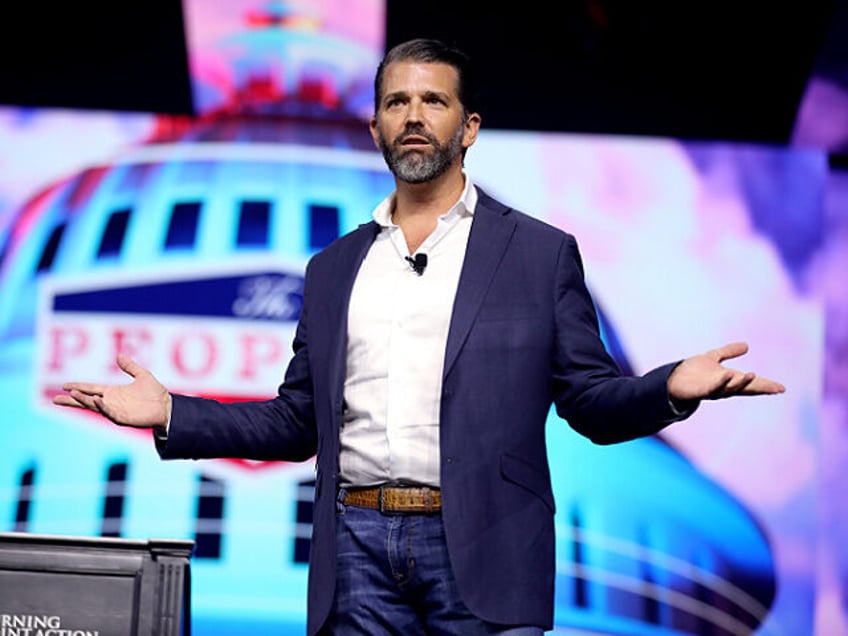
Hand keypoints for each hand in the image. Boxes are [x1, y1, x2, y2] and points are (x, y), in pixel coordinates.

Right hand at [53, 354, 170, 428]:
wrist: (166, 407)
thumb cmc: (155, 393)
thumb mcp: (142, 375)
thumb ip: (130, 367)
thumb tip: (120, 355)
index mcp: (113, 392)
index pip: (91, 388)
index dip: (78, 387)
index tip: (64, 386)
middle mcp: (111, 401)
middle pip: (86, 400)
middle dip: (72, 400)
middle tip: (55, 399)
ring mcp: (115, 410)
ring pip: (94, 406)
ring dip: (83, 401)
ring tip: (72, 394)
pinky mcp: (122, 417)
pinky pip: (109, 412)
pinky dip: (102, 406)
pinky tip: (95, 400)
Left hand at [668, 342, 784, 403]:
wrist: (672, 379)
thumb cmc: (692, 372)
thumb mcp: (713, 357)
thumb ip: (728, 352)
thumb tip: (747, 345)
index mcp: (730, 380)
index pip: (751, 383)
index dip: (766, 385)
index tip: (782, 388)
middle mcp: (725, 387)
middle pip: (746, 388)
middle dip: (761, 388)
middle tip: (778, 389)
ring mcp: (714, 390)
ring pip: (731, 389)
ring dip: (742, 383)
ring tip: (753, 375)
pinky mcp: (701, 391)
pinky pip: (713, 388)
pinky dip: (721, 382)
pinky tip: (728, 375)